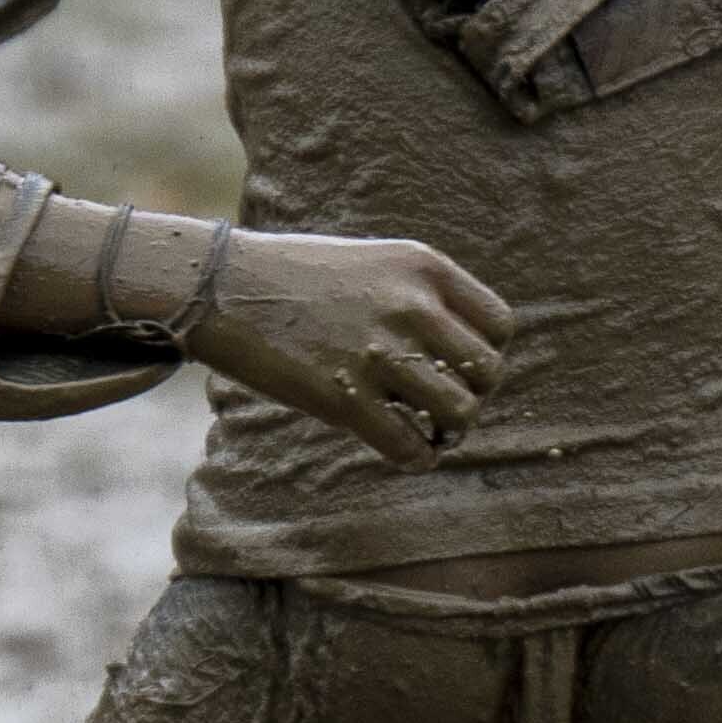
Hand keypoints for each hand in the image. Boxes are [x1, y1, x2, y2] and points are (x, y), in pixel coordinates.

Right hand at [180, 229, 516, 469]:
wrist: (221, 286)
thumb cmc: (294, 277)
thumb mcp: (372, 264)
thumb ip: (419, 298)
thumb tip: (461, 356)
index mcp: (423, 267)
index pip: (500, 325)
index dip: (487, 354)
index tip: (459, 367)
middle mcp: (411, 306)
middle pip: (489, 373)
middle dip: (473, 396)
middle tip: (443, 406)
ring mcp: (378, 352)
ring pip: (459, 414)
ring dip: (448, 432)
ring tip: (427, 431)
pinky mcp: (345, 397)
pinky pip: (410, 446)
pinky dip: (416, 458)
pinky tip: (404, 452)